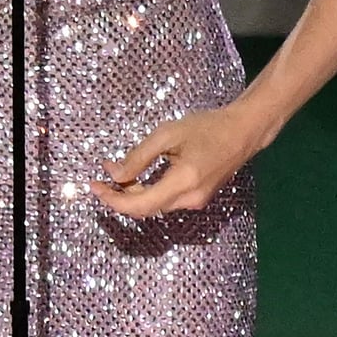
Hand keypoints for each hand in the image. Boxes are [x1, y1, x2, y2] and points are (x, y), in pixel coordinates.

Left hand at [89, 104, 270, 218]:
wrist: (243, 132)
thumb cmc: (206, 127)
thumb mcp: (168, 134)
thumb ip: (139, 156)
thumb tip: (115, 175)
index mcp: (182, 182)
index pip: (139, 205)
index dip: (113, 200)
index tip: (94, 187)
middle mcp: (189, 200)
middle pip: (145, 209)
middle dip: (119, 197)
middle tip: (101, 178)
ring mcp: (196, 202)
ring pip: (155, 206)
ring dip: (133, 193)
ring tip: (116, 172)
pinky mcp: (198, 198)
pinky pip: (166, 201)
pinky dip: (148, 192)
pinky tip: (138, 176)